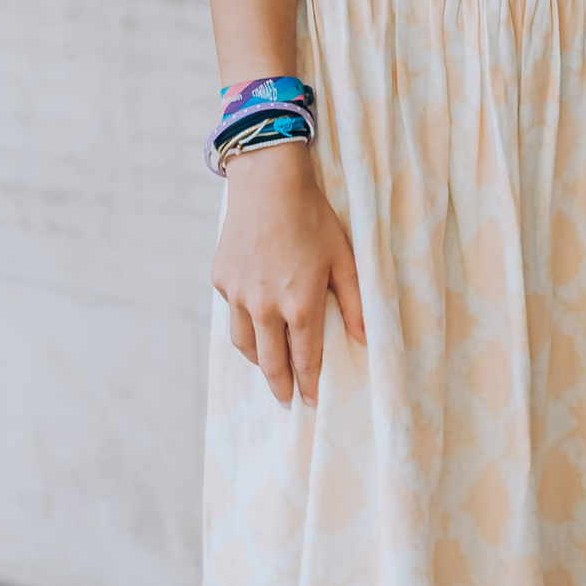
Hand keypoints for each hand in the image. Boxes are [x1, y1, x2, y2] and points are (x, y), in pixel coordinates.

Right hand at [213, 141, 366, 408]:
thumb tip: (364, 339)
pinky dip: (245, 324)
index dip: (309, 385)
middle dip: (281, 387)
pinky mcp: (220, 280)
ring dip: (258, 362)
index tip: (311, 402)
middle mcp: (264, 307)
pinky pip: (233, 313)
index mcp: (299, 304)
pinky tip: (255, 324)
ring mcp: (238, 295)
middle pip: (270, 363)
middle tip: (286, 402)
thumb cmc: (313, 218)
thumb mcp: (344, 258)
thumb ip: (354, 303)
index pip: (304, 360)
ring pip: (245, 344)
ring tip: (269, 369)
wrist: (268, 183)